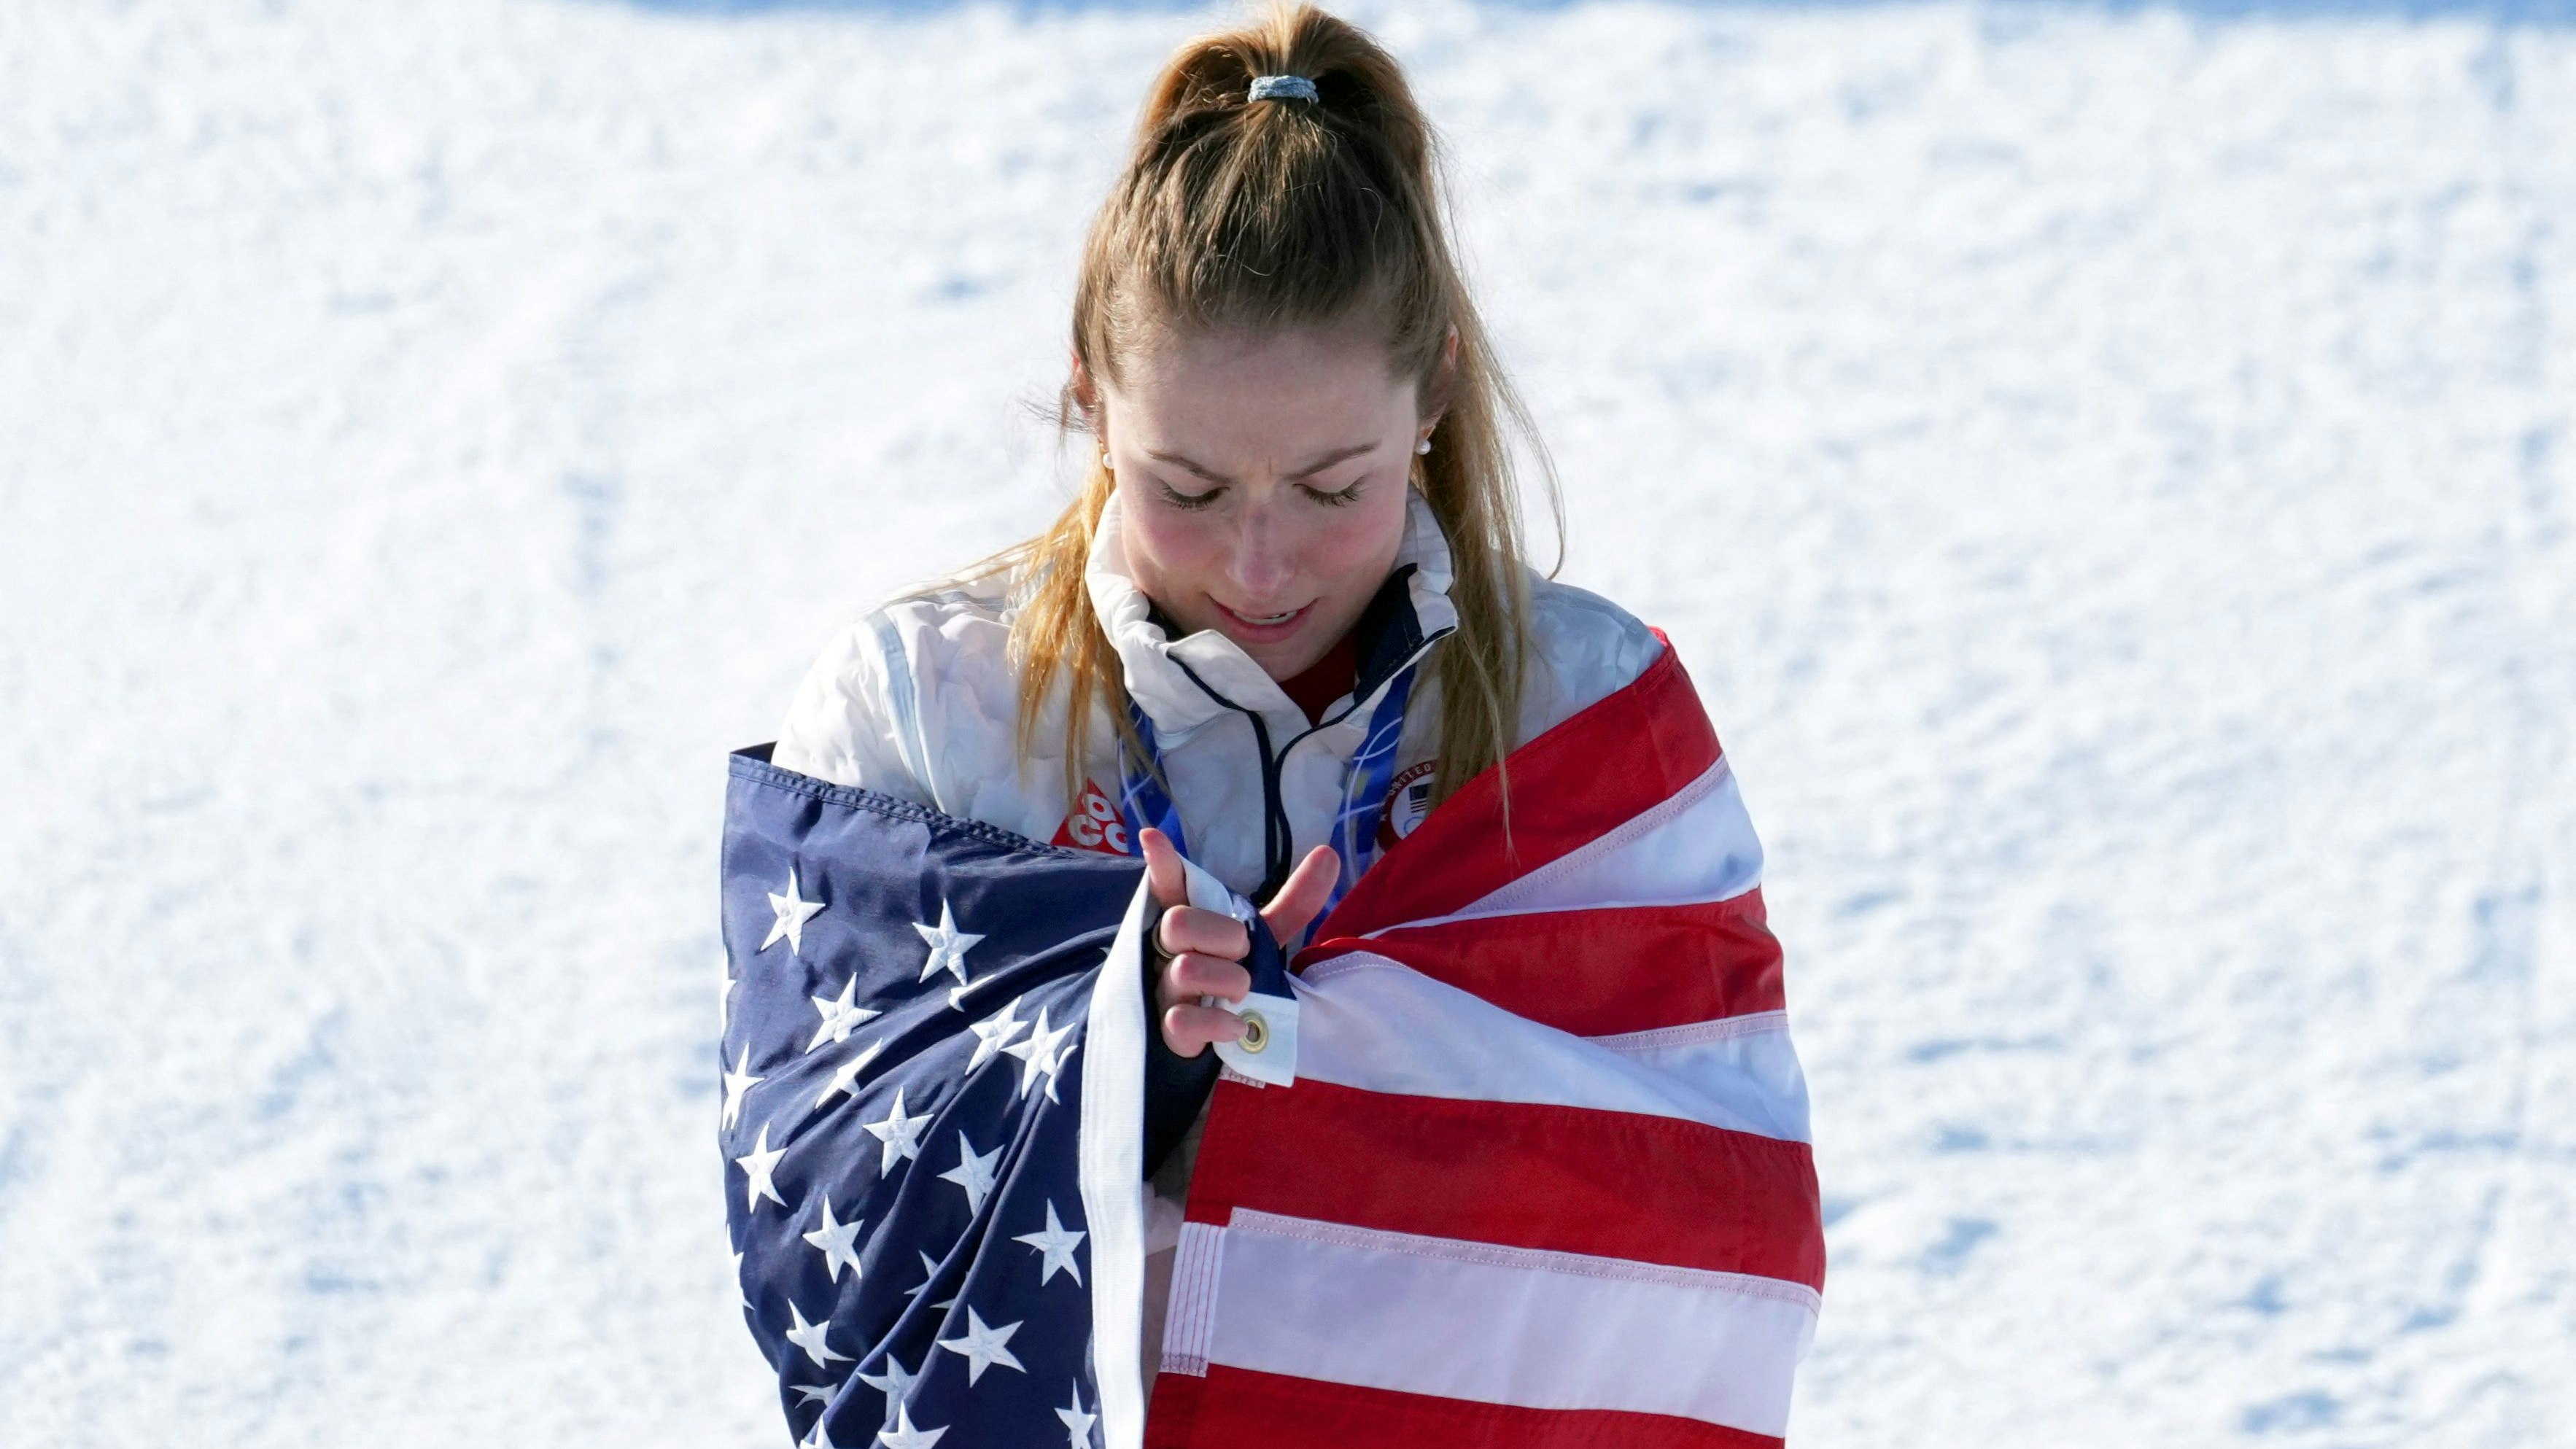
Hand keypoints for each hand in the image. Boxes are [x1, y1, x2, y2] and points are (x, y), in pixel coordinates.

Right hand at [1141, 827, 1337, 1057]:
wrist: (1217, 1044)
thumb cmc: (1233, 981)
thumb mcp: (1263, 942)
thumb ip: (1291, 904)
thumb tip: (1328, 853)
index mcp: (1189, 925)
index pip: (1168, 887)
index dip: (1162, 864)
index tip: (1153, 837)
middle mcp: (1167, 953)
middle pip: (1178, 924)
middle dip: (1221, 935)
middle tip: (1242, 952)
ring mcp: (1163, 992)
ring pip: (1185, 971)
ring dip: (1228, 980)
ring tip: (1244, 993)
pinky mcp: (1167, 1033)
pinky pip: (1182, 1021)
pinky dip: (1217, 1023)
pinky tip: (1237, 1026)